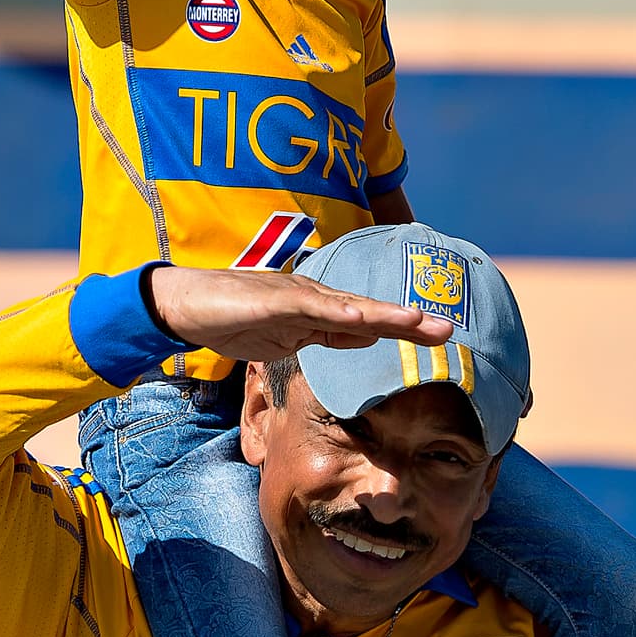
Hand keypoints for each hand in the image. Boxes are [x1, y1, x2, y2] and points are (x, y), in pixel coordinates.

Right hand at [148, 263, 451, 362]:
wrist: (187, 305)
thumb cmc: (235, 318)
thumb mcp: (289, 337)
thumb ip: (325, 335)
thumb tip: (364, 336)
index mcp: (321, 311)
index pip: (371, 322)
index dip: (406, 329)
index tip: (442, 338)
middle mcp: (315, 299)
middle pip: (370, 312)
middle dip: (410, 321)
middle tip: (448, 329)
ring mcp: (295, 298)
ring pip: (348, 306)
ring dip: (383, 314)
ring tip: (417, 321)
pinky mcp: (272, 301)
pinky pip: (309, 309)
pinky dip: (337, 313)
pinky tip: (362, 318)